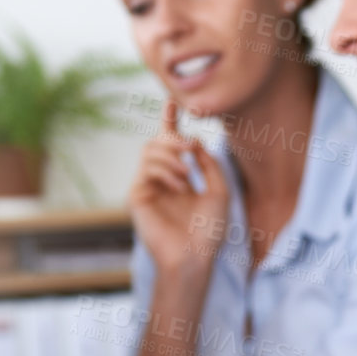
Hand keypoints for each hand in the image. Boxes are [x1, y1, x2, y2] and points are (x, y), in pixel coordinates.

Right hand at [129, 99, 230, 276]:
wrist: (195, 255)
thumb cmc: (210, 230)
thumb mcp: (219, 191)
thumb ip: (210, 164)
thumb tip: (194, 140)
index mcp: (180, 177)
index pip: (171, 143)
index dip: (170, 120)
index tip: (172, 100)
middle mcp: (161, 179)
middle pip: (158, 141)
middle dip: (174, 138)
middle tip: (191, 147)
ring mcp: (147, 186)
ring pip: (150, 151)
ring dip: (172, 157)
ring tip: (188, 175)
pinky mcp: (137, 196)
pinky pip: (146, 169)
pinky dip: (166, 172)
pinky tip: (180, 187)